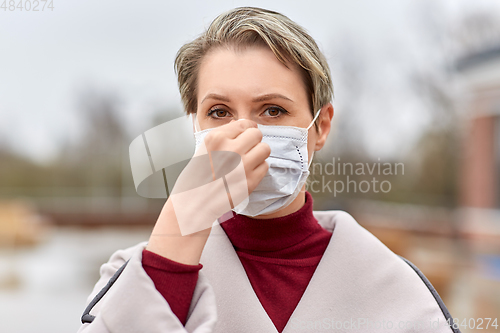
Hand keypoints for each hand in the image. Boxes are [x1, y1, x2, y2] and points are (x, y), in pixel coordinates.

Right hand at [146, 119, 269, 264]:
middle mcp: (230, 149)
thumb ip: (223, 135)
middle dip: (254, 141)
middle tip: (247, 150)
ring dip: (259, 154)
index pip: (244, 123)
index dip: (246, 130)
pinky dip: (258, 169)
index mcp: (216, 138)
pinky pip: (265, 166)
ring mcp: (242, 165)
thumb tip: (239, 124)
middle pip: (257, 134)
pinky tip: (247, 174)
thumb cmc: (196, 177)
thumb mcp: (203, 149)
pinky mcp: (250, 181)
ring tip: (248, 161)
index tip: (245, 136)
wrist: (194, 204)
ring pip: (265, 149)